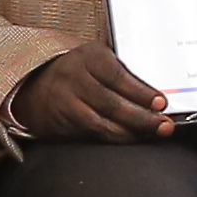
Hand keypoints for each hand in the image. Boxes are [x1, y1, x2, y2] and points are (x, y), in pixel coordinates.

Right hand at [10, 47, 175, 142]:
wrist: (33, 83)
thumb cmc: (77, 70)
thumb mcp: (96, 59)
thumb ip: (122, 71)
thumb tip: (156, 90)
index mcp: (88, 57)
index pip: (117, 76)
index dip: (141, 92)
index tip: (160, 103)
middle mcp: (74, 79)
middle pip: (111, 103)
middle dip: (141, 118)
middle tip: (163, 125)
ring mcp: (66, 103)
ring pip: (101, 124)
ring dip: (130, 133)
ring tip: (152, 134)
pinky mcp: (61, 124)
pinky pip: (92, 135)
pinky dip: (114, 139)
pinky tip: (130, 139)